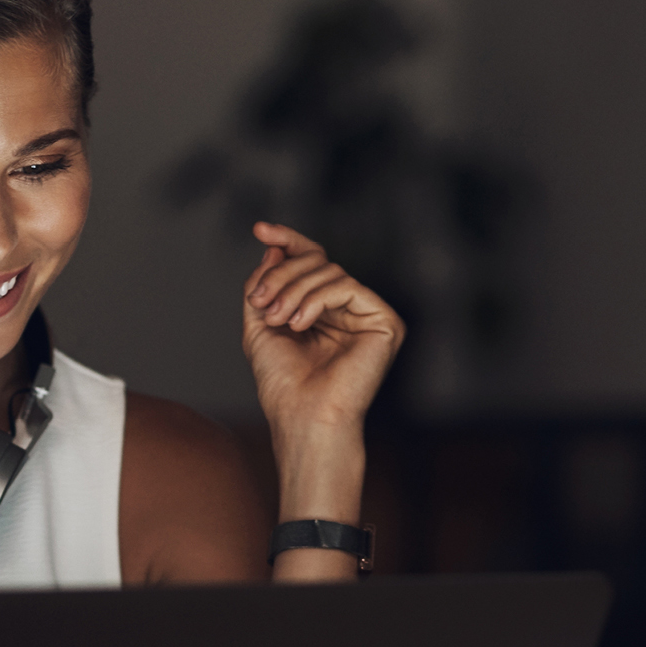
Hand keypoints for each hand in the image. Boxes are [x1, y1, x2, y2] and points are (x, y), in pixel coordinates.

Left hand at [242, 222, 404, 438]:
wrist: (302, 417)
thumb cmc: (283, 384)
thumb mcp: (260, 325)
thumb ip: (264, 284)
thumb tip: (274, 247)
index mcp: (323, 309)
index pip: (311, 260)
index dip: (288, 241)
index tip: (260, 229)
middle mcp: (349, 309)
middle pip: (317, 261)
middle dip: (281, 275)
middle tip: (260, 302)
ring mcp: (368, 314)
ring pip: (329, 271)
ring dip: (293, 289)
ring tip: (276, 318)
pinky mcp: (385, 323)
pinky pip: (347, 286)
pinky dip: (316, 300)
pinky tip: (299, 324)